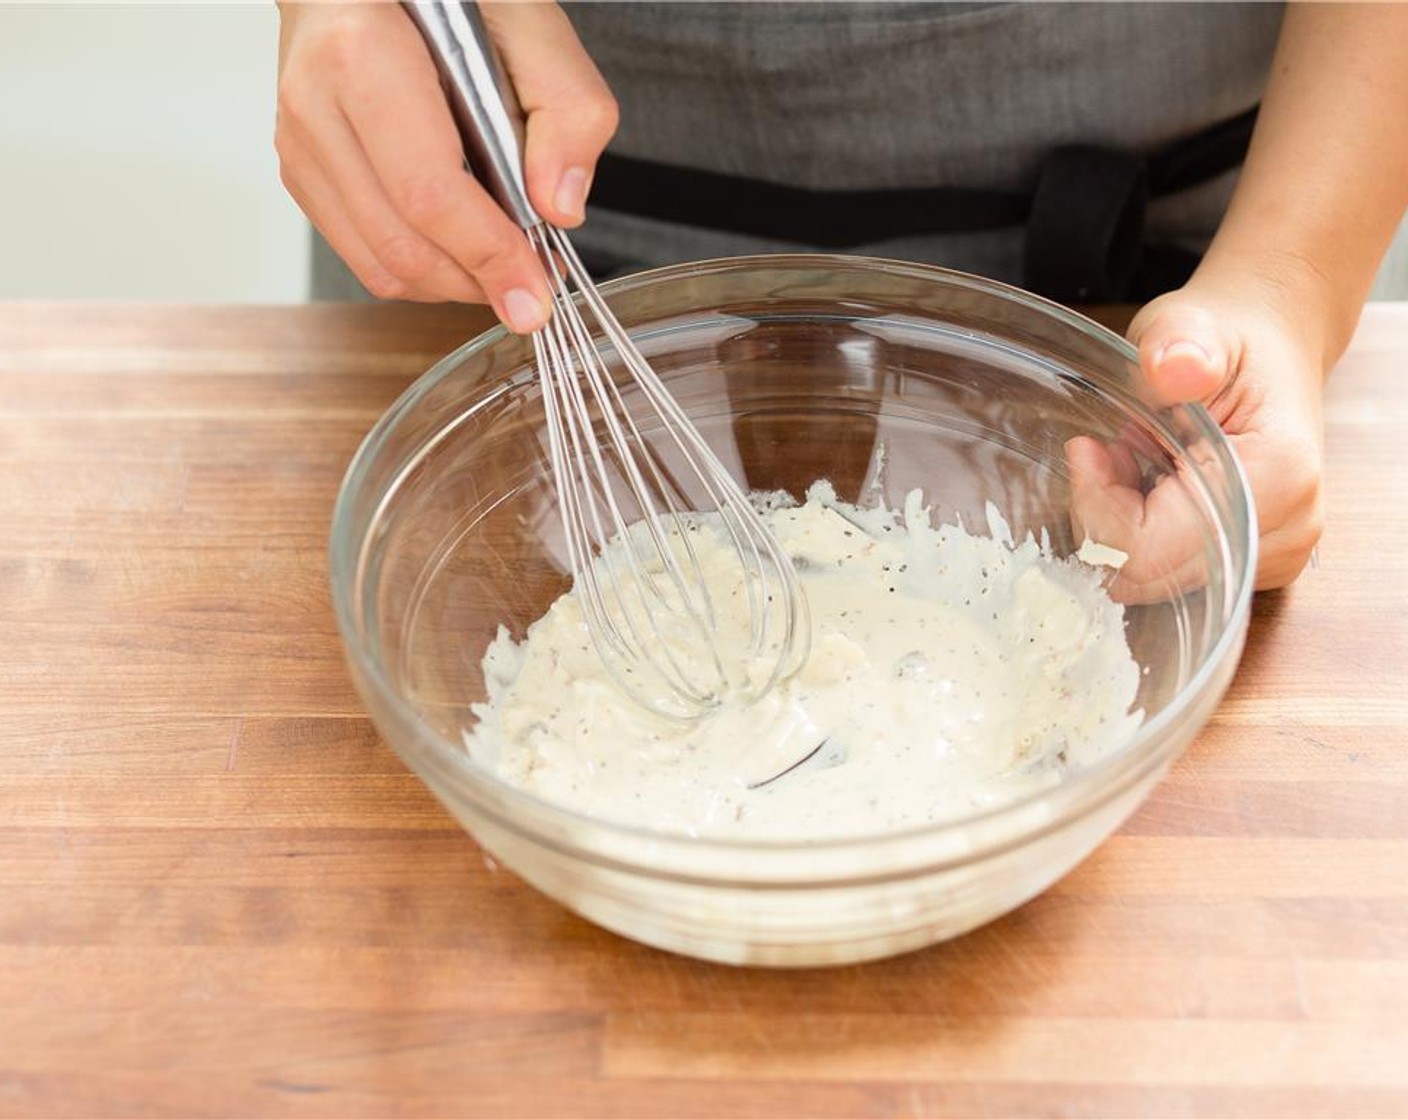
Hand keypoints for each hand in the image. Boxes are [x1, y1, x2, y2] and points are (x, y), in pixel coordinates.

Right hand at [274, 2, 617, 330]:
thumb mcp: (530, 21)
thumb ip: (568, 107)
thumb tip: (559, 205)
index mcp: (363, 52)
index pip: (427, 191)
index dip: (487, 256)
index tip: (535, 294)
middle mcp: (316, 103)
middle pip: (400, 244)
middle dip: (477, 282)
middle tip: (534, 285)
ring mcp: (301, 143)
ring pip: (379, 264)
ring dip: (453, 283)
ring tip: (504, 265)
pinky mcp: (304, 173)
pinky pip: (365, 254)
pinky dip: (424, 269)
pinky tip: (464, 247)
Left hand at [1067, 265, 1327, 598]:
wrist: (1272, 347)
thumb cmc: (1230, 340)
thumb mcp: (1193, 323)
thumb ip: (1179, 345)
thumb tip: (1174, 367)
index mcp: (1278, 481)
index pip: (1150, 550)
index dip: (1099, 507)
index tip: (1090, 450)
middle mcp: (1285, 533)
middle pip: (1148, 575)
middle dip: (1106, 515)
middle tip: (1107, 452)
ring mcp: (1270, 558)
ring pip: (1149, 581)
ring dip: (1120, 524)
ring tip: (1132, 460)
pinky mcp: (1249, 566)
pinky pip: (1166, 575)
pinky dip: (1138, 533)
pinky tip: (1147, 484)